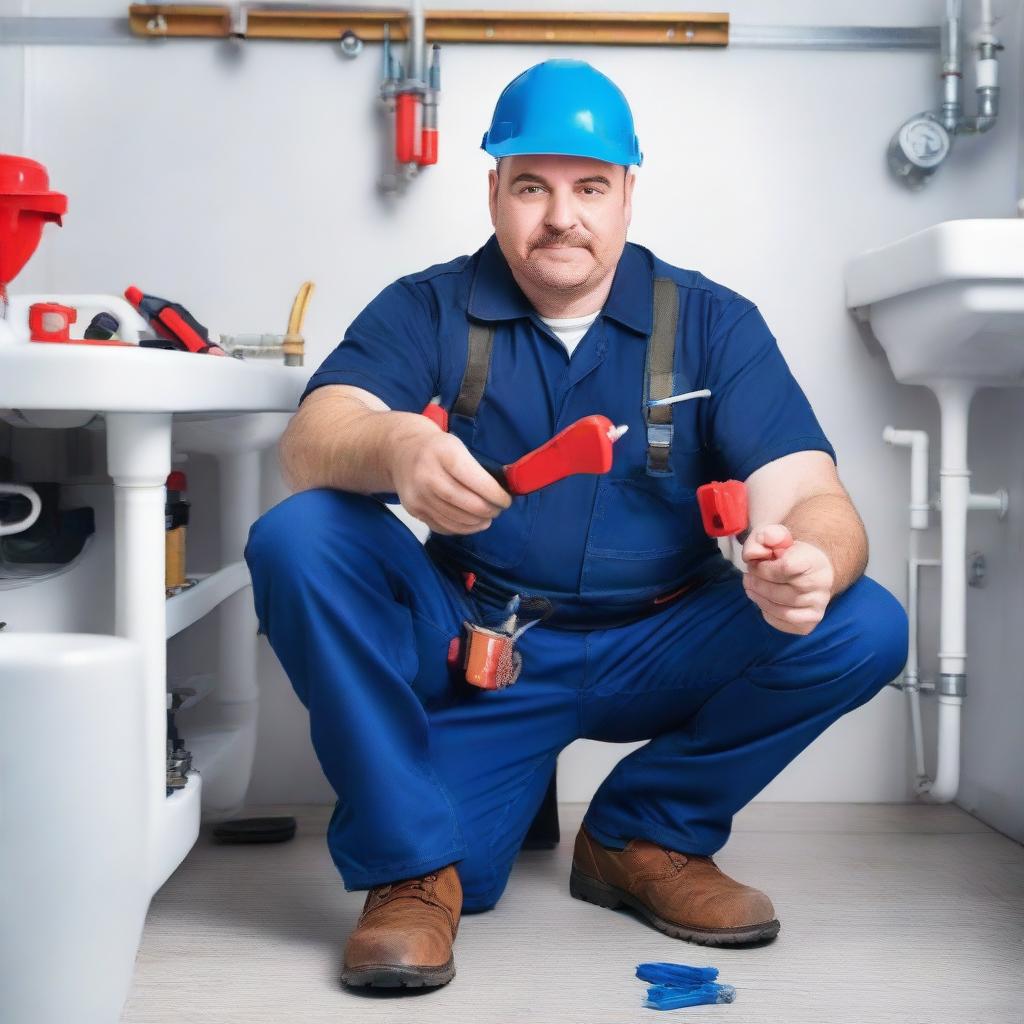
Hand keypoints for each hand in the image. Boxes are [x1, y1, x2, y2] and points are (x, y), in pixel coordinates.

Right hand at [390, 425, 511, 534]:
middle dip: (488, 510)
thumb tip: (502, 493)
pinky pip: (442, 526)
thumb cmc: (437, 449)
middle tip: (498, 510)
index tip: (506, 500)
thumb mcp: (457, 446)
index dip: (495, 495)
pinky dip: (461, 528)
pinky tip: (471, 523)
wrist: (401, 452)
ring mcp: (418, 495)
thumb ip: (477, 467)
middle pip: (467, 504)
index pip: (477, 481)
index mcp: (444, 453)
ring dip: (477, 523)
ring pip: (456, 519)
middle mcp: (428, 475)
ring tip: (486, 518)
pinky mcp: (413, 510)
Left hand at [740, 524, 833, 635]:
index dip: (763, 567)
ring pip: (780, 610)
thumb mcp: (774, 535)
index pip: (785, 568)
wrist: (808, 565)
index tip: (757, 562)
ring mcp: (817, 606)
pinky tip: (764, 600)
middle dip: (756, 583)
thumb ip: (764, 537)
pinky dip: (767, 613)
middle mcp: (821, 586)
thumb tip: (755, 554)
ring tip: (750, 587)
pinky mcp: (809, 622)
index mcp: (814, 561)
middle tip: (747, 576)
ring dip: (759, 599)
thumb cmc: (787, 551)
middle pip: (779, 592)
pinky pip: (782, 623)